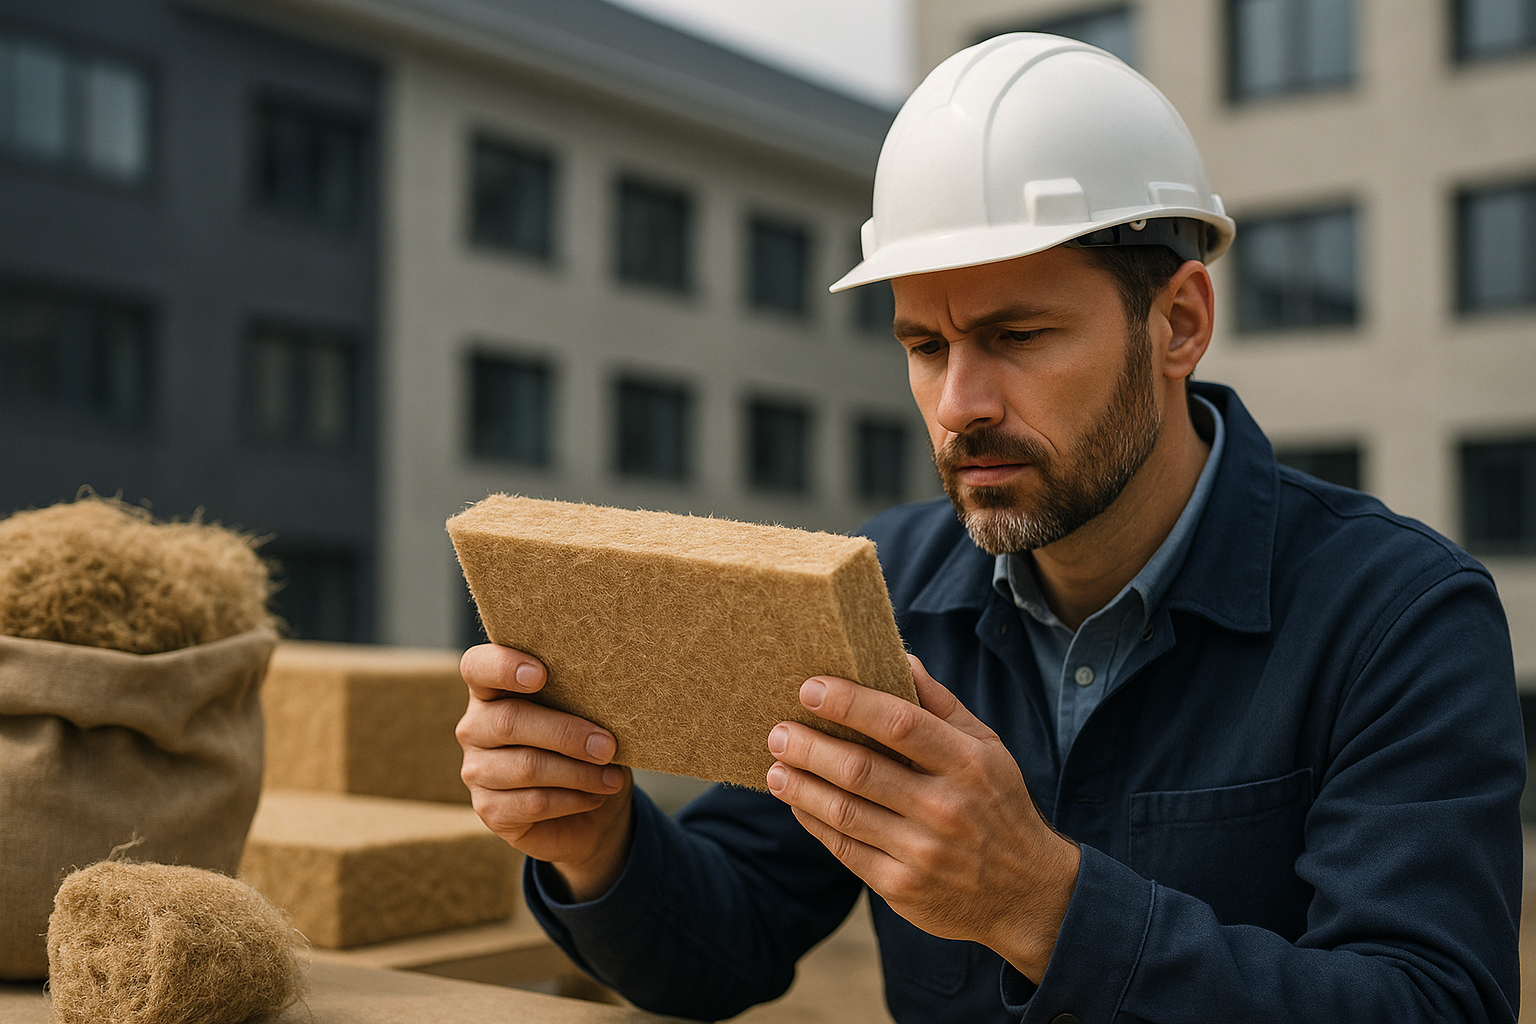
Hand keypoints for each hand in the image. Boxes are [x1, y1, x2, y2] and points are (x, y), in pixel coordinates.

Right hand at [457, 644, 634, 901]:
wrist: (591, 813)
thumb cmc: (586, 748)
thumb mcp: (588, 717)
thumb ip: (583, 700)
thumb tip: (610, 697)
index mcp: (495, 690)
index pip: (478, 667)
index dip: (502, 666)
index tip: (541, 674)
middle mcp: (476, 727)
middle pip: (509, 721)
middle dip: (566, 733)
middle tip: (608, 746)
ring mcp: (477, 770)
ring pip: (527, 767)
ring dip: (579, 772)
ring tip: (612, 777)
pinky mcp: (489, 809)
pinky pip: (533, 802)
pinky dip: (573, 799)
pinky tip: (595, 796)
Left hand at [764, 654, 1078, 982]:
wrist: (1030, 895)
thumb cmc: (999, 806)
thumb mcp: (986, 749)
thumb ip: (941, 704)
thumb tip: (900, 657)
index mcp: (966, 763)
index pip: (899, 722)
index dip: (849, 702)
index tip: (810, 689)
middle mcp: (945, 807)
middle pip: (860, 769)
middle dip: (809, 746)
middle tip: (778, 731)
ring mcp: (922, 852)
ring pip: (843, 811)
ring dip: (800, 786)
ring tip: (775, 766)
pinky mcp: (901, 887)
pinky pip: (844, 849)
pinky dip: (814, 822)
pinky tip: (797, 803)